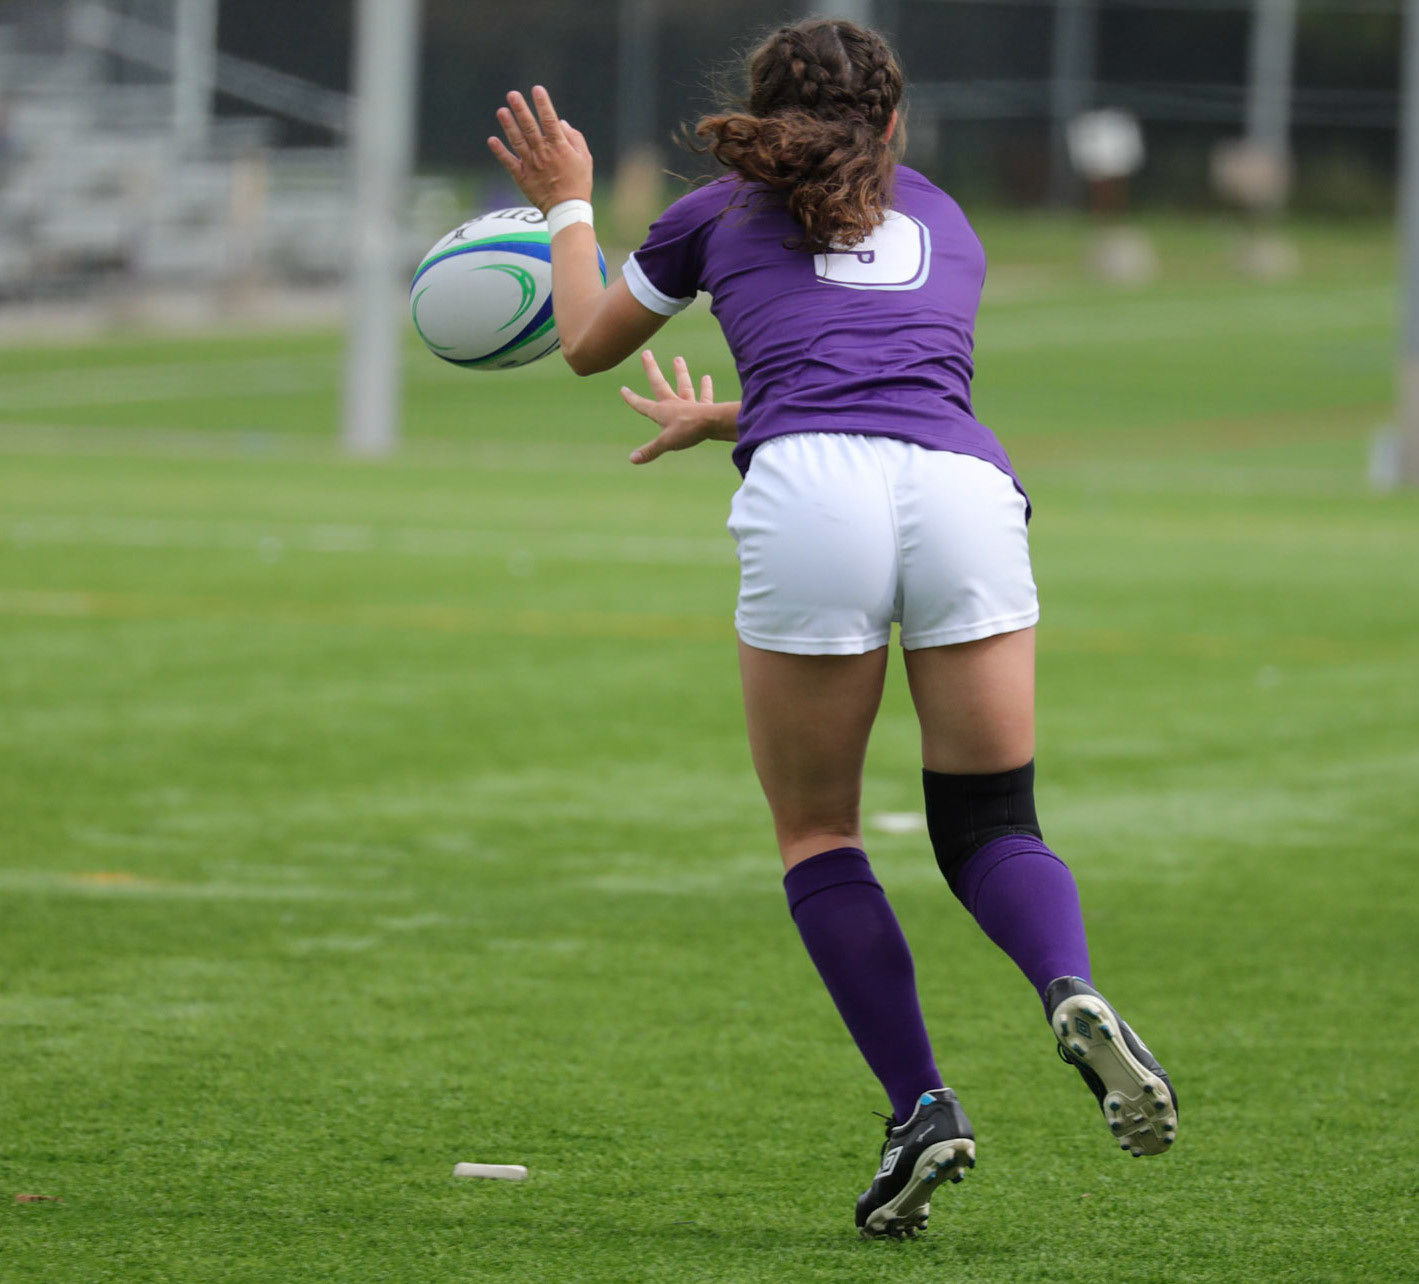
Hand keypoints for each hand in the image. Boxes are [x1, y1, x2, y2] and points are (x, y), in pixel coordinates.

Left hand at [487, 86, 592, 212]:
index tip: (537, 89)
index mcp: (559, 147)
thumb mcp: (585, 159)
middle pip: (530, 128)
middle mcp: (543, 153)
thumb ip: (575, 138)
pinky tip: (492, 140)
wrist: (567, 209)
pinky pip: (508, 163)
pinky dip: (500, 152)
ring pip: (517, 142)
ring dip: (508, 126)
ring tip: (501, 111)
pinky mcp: (522, 177)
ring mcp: (531, 165)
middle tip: (512, 95)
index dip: (543, 104)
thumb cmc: (579, 183)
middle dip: (521, 110)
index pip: (550, 121)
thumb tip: (561, 122)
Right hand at [619, 351, 736, 464]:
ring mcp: (689, 404)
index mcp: (661, 412)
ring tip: (678, 358)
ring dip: (680, 372)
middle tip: (646, 352)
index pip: (642, 404)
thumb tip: (632, 459)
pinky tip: (706, 378)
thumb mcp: (665, 443)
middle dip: (652, 369)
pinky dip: (706, 387)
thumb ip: (649, 451)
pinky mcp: (705, 407)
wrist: (712, 423)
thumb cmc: (687, 432)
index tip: (623, 389)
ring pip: (683, 385)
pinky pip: (704, 396)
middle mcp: (673, 404)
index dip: (632, 398)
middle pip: (659, 384)